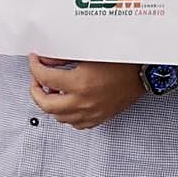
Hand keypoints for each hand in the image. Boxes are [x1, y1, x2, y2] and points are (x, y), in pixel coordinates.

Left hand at [28, 55, 143, 128]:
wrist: (142, 74)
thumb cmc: (121, 61)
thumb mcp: (88, 53)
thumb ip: (63, 57)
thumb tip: (45, 59)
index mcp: (80, 83)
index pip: (44, 78)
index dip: (35, 67)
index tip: (35, 60)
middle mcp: (83, 102)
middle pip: (45, 104)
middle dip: (35, 90)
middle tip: (36, 79)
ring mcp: (90, 113)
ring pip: (58, 117)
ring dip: (49, 103)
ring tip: (51, 89)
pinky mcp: (98, 118)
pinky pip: (75, 123)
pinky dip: (65, 114)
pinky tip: (67, 102)